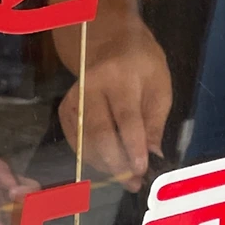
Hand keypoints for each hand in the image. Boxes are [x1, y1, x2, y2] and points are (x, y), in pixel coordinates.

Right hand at [58, 20, 171, 189]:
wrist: (107, 44)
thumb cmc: (140, 65)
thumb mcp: (160, 86)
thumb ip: (156, 122)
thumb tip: (152, 156)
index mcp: (120, 76)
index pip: (125, 117)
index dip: (133, 146)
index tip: (142, 169)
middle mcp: (91, 87)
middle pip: (100, 133)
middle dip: (117, 162)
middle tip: (132, 181)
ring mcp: (74, 99)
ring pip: (85, 142)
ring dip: (105, 165)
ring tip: (124, 177)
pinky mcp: (64, 110)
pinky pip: (76, 142)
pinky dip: (92, 158)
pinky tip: (108, 165)